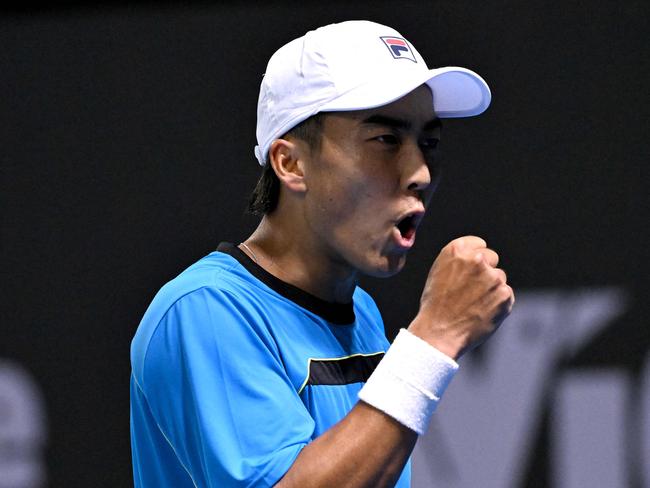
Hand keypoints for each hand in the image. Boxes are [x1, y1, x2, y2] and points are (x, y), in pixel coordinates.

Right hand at [408, 236, 513, 358]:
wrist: (439, 332)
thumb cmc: (435, 305)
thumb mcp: (439, 273)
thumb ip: (459, 261)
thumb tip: (478, 259)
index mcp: (456, 250)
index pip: (479, 244)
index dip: (475, 258)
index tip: (471, 270)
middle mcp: (476, 259)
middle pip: (492, 258)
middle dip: (485, 271)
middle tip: (472, 290)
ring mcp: (493, 277)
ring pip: (499, 278)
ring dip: (491, 289)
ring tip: (472, 305)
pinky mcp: (505, 294)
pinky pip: (506, 295)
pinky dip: (498, 304)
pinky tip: (481, 313)